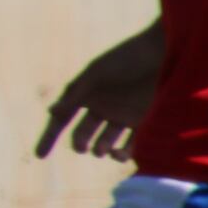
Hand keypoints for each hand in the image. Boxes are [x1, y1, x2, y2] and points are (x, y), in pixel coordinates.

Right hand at [36, 24, 164, 160]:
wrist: (167, 52)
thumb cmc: (129, 58)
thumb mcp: (97, 74)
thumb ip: (76, 94)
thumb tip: (52, 112)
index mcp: (87, 94)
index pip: (63, 118)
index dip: (50, 137)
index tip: (40, 155)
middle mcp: (104, 106)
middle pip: (84, 133)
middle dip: (80, 143)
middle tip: (83, 147)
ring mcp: (124, 115)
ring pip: (107, 143)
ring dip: (102, 150)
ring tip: (105, 150)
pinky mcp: (146, 121)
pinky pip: (132, 145)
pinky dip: (125, 153)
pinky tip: (123, 153)